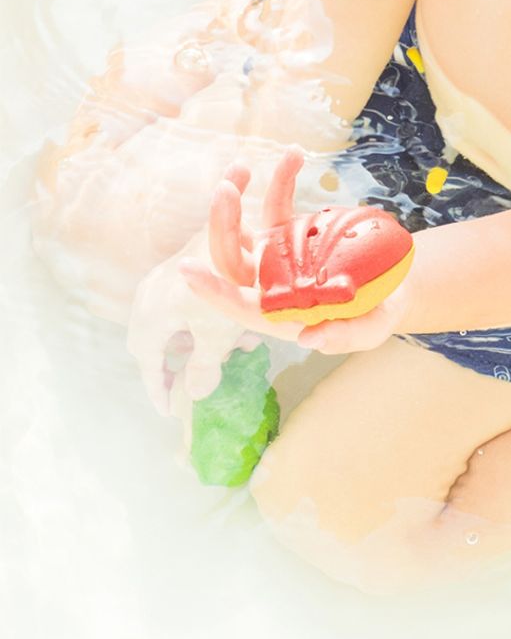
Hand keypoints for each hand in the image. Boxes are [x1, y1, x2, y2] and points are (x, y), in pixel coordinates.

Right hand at [126, 208, 264, 450]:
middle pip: (154, 340)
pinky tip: (232, 324)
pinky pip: (182, 303)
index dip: (158, 387)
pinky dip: (201, 321)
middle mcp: (150, 294)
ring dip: (196, 340)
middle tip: (190, 382)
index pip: (146, 360)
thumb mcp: (218, 334)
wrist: (237, 229)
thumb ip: (204, 367)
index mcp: (152, 315)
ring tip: (230, 350)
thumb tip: (194, 395)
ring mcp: (163, 277)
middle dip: (177, 363)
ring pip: (173, 320)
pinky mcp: (182, 263)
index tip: (168, 410)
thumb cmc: (227, 286)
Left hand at [178, 147, 412, 354]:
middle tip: (226, 190)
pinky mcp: (288, 231)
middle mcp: (266, 283)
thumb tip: (309, 339)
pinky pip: (278, 202)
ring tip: (241, 167)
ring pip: (240, 227)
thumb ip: (344, 337)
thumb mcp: (370, 330)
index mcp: (278, 311)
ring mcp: (274, 254)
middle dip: (221, 224)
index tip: (187, 269)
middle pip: (229, 257)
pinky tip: (294, 155)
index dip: (211, 290)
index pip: (237, 304)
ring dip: (235, 197)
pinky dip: (282, 178)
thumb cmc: (376, 313)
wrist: (388, 283)